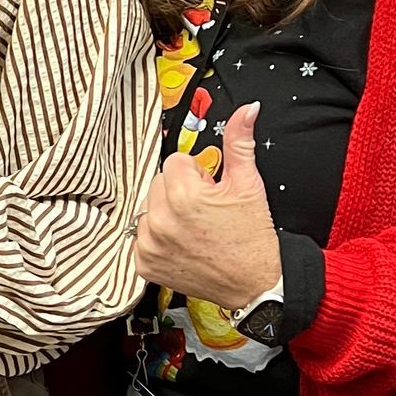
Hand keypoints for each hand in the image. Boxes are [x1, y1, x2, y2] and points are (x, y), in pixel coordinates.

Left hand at [134, 104, 280, 312]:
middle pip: (158, 183)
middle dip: (179, 192)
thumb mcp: (248, 185)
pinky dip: (157, 239)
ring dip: (166, 214)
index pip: (175, 162)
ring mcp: (149, 244)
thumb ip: (239, 142)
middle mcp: (160, 219)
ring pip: (148, 209)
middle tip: (205, 211)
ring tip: (194, 229)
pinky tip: (182, 245)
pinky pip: (140, 237)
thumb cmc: (252, 238)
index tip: (210, 192)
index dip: (197, 175)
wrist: (254, 285)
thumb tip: (247, 110)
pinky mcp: (144, 264)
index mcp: (183, 195)